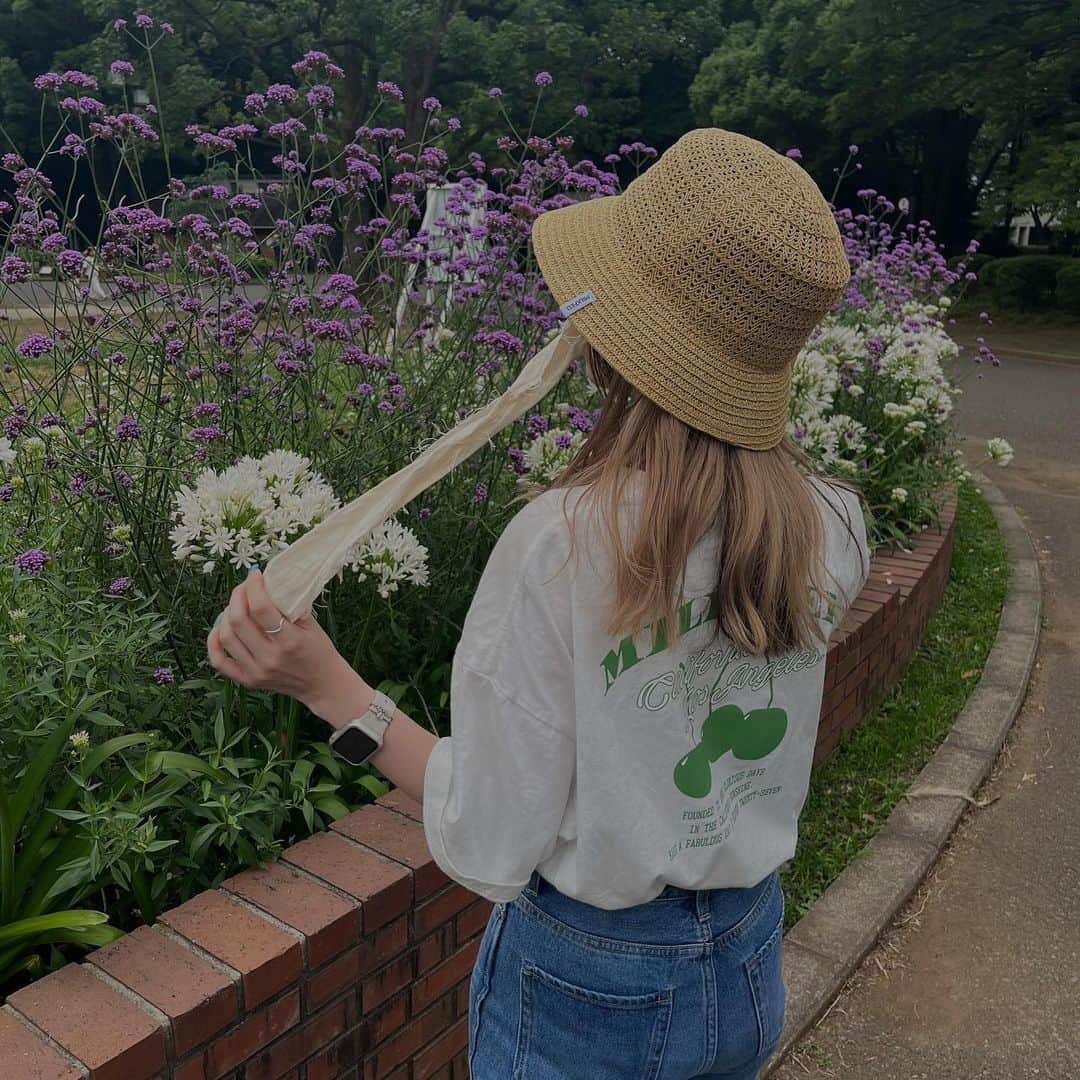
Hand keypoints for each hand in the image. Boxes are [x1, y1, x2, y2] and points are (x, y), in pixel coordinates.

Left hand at [206, 568, 358, 714]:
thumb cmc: (320, 651)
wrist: (322, 684)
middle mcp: (270, 658)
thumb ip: (290, 605)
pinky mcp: (247, 681)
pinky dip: (214, 641)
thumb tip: (269, 582)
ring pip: (226, 637)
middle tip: (244, 587)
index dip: (253, 587)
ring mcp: (256, 671)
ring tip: (235, 605)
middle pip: (239, 620)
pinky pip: (219, 660)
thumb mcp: (312, 625)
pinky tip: (220, 628)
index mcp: (290, 642)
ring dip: (226, 614)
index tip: (255, 575)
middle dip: (237, 596)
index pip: (261, 608)